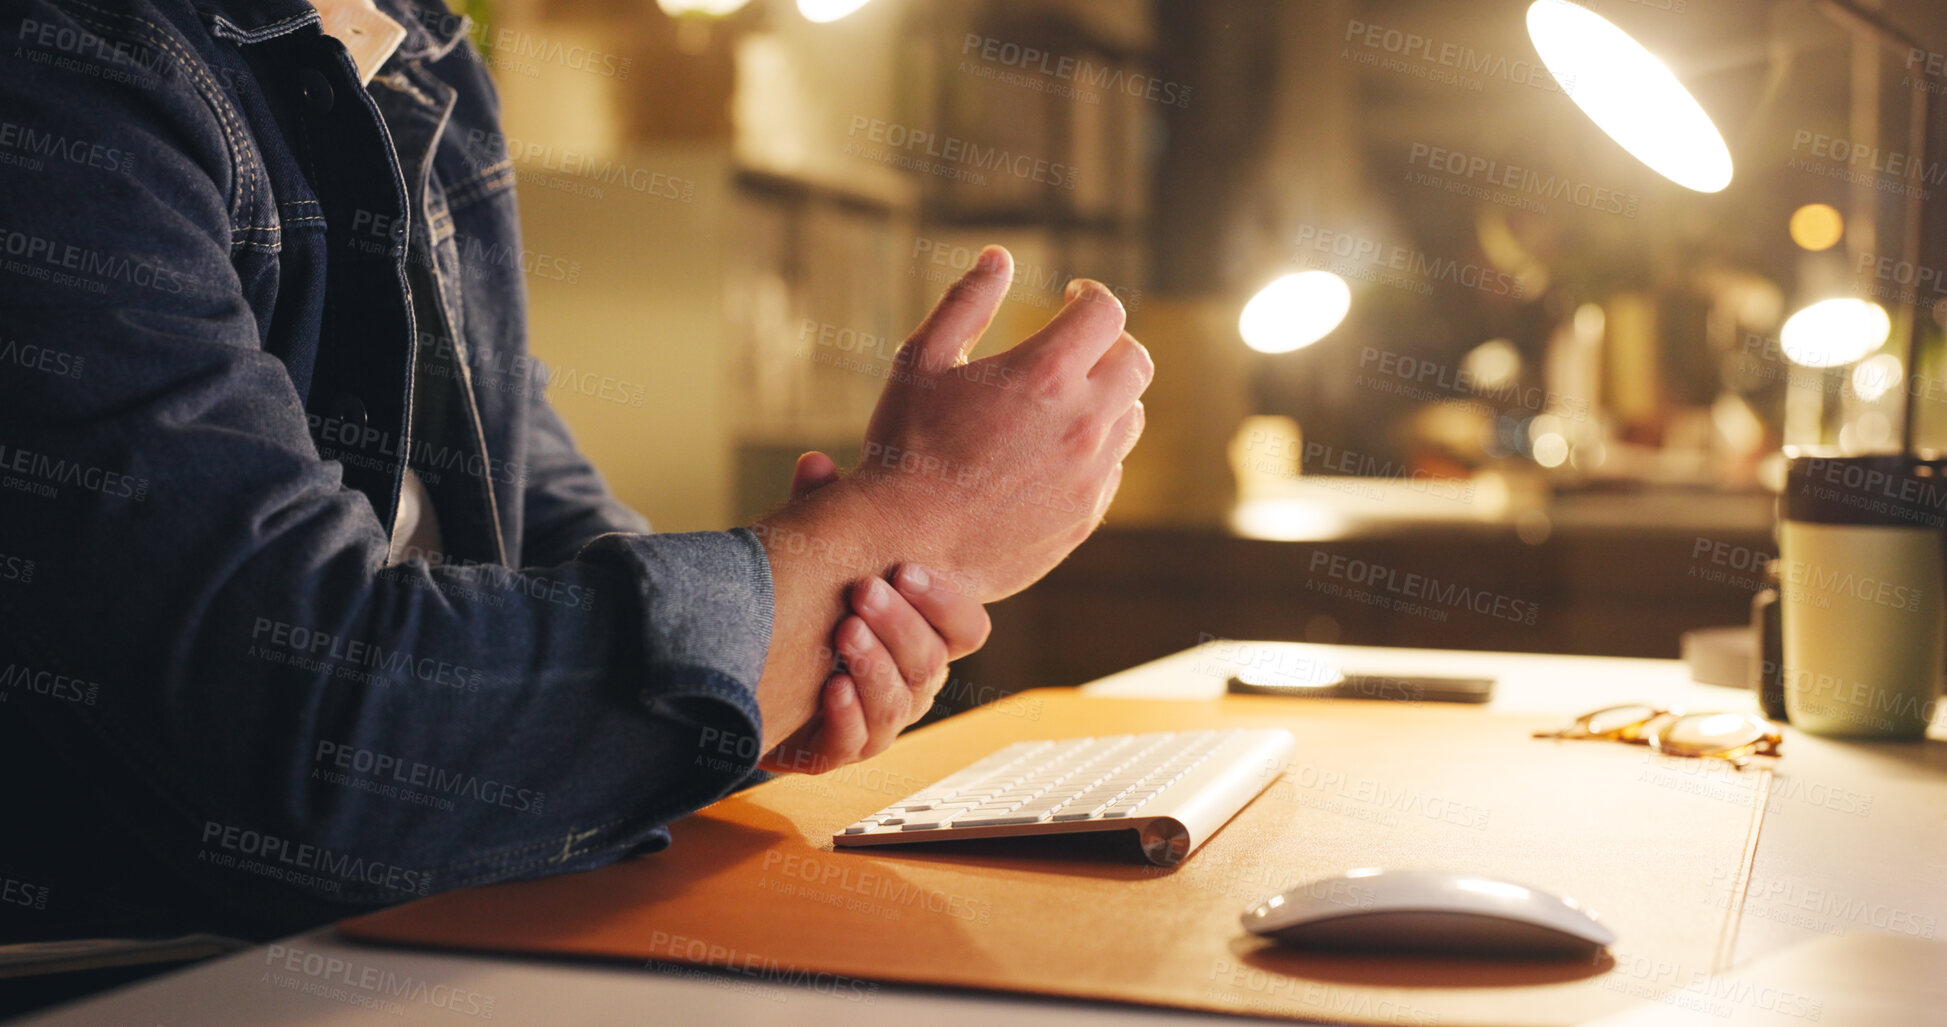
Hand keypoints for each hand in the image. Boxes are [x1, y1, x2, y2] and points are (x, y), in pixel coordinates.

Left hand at [759, 453, 991, 773]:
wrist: (749, 673)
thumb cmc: (800, 605)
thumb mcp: (811, 553)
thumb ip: (820, 511)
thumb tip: (815, 464)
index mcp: (921, 634)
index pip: (966, 627)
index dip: (944, 600)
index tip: (906, 569)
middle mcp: (911, 681)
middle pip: (932, 662)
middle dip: (900, 625)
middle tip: (864, 592)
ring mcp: (878, 719)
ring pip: (900, 704)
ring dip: (874, 667)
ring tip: (843, 633)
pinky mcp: (836, 751)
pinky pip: (857, 744)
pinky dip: (848, 718)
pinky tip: (828, 687)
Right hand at [849, 246, 1149, 600]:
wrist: (900, 543)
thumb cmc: (903, 445)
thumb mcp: (922, 359)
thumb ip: (966, 301)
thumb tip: (999, 257)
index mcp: (1046, 373)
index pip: (1106, 312)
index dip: (1091, 295)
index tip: (1072, 297)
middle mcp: (1082, 422)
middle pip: (1135, 362)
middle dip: (1110, 343)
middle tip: (1076, 345)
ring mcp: (1090, 474)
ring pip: (1130, 418)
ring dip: (1106, 398)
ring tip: (1062, 399)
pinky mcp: (1085, 516)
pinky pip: (1111, 470)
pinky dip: (1093, 451)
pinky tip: (1050, 453)